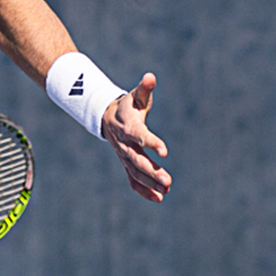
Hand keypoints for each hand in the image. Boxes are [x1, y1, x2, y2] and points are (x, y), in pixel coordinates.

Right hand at [101, 73, 171, 202]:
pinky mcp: (127, 165)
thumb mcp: (135, 96)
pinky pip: (133, 181)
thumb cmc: (128, 106)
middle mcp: (125, 145)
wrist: (108, 119)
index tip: (165, 151)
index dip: (152, 143)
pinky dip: (144, 191)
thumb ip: (144, 88)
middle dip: (152, 172)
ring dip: (151, 183)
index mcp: (129, 127)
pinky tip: (159, 198)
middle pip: (138, 161)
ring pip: (136, 174)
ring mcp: (125, 157)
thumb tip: (151, 77)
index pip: (140, 136)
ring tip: (167, 190)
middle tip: (168, 181)